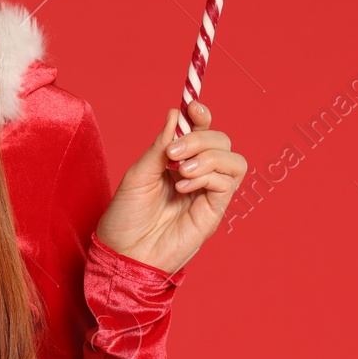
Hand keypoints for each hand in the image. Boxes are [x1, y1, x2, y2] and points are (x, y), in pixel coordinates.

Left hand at [94, 100, 244, 274]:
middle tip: (173, 152)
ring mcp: (207, 193)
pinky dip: (207, 176)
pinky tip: (182, 186)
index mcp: (177, 162)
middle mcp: (197, 175)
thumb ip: (160, 145)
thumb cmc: (126, 216)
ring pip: (234, 160)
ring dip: (208, 156)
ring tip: (179, 170)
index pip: (201, 131)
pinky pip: (227, 183)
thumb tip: (177, 114)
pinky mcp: (214, 211)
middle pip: (222, 141)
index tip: (192, 106)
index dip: (202, 116)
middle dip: (201, 138)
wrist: (123, 252)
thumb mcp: (139, 173)